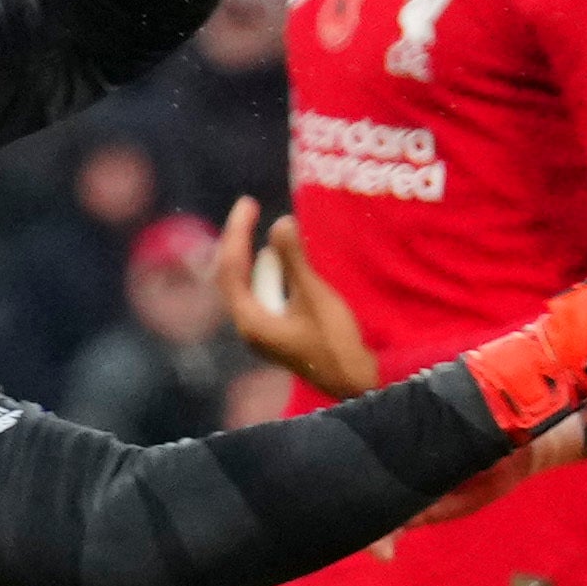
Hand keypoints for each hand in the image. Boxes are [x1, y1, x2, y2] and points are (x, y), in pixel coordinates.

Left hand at [213, 198, 372, 400]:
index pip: (230, 267)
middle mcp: (250, 326)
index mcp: (250, 319)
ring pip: (250, 284)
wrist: (356, 383)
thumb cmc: (335, 342)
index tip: (249, 203)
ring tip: (271, 230)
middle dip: (242, 241)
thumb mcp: (315, 296)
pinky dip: (272, 272)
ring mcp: (264, 331)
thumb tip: (280, 222)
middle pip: (234, 275)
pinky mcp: (279, 333)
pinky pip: (266, 292)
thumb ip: (295, 260)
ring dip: (259, 256)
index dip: (236, 231)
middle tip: (252, 210)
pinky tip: (289, 262)